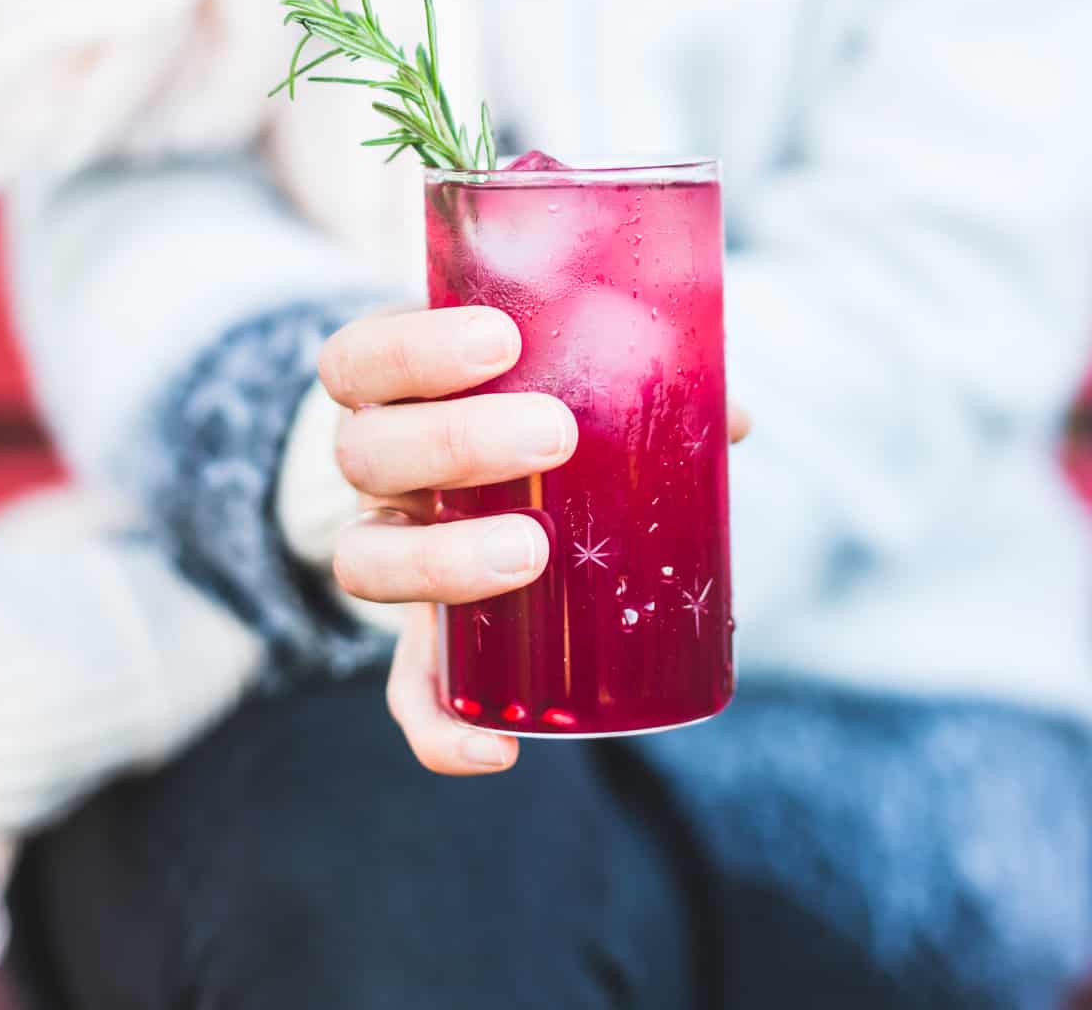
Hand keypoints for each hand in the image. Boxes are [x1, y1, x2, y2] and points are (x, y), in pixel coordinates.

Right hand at [320, 304, 747, 775]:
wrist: (468, 481)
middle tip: (554, 433)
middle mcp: (372, 468)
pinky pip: (406, 692)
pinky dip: (439, 729)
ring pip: (363, 562)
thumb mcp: (558, 377)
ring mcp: (388, 550)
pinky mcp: (417, 640)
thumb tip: (731, 417)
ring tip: (533, 552)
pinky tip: (498, 749)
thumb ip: (629, 378)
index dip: (415, 349)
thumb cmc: (528, 406)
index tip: (502, 341)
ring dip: (440, 562)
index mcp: (394, 389)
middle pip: (364, 454)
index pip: (360, 358)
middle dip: (455, 441)